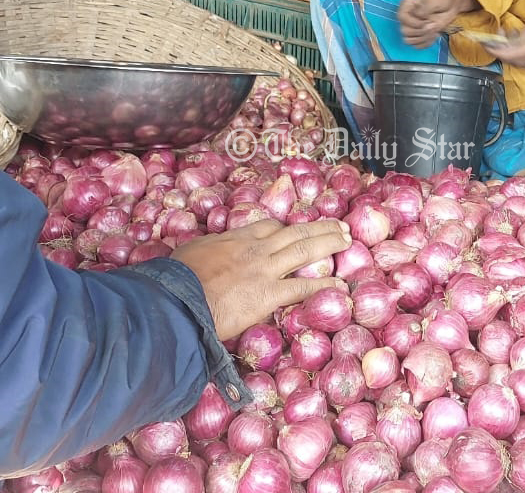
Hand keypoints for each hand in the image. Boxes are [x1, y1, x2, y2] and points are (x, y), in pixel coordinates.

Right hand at [170, 219, 350, 339]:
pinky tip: (339, 284)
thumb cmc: (177, 279)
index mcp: (236, 238)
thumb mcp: (192, 254)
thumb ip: (209, 252)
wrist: (178, 299)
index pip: (269, 226)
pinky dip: (324, 284)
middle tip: (339, 226)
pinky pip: (303, 286)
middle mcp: (256, 248)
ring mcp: (265, 269)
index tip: (299, 228)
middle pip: (295, 232)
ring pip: (305, 250)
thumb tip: (208, 257)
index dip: (288, 227)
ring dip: (329, 243)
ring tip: (347, 240)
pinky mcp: (269, 294)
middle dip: (320, 228)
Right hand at [398, 0, 471, 47]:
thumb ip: (425, 7)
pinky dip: (426, 43)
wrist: (451, 2)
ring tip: (435, 31)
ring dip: (423, 38)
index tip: (427, 21)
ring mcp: (413, 27)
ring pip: (409, 40)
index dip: (413, 23)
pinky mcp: (420, 34)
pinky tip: (435, 35)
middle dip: (420, 31)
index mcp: (407, 5)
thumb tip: (418, 17)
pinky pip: (417, 45)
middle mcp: (407, 17)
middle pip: (405, 31)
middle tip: (433, 25)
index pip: (401, 17)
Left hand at [485, 16, 524, 68]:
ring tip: (505, 38)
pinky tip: (517, 43)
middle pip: (508, 59)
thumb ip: (523, 32)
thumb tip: (512, 35)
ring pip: (515, 62)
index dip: (491, 49)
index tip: (482, 42)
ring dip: (507, 52)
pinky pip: (524, 62)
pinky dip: (516, 54)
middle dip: (498, 49)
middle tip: (493, 37)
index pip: (504, 53)